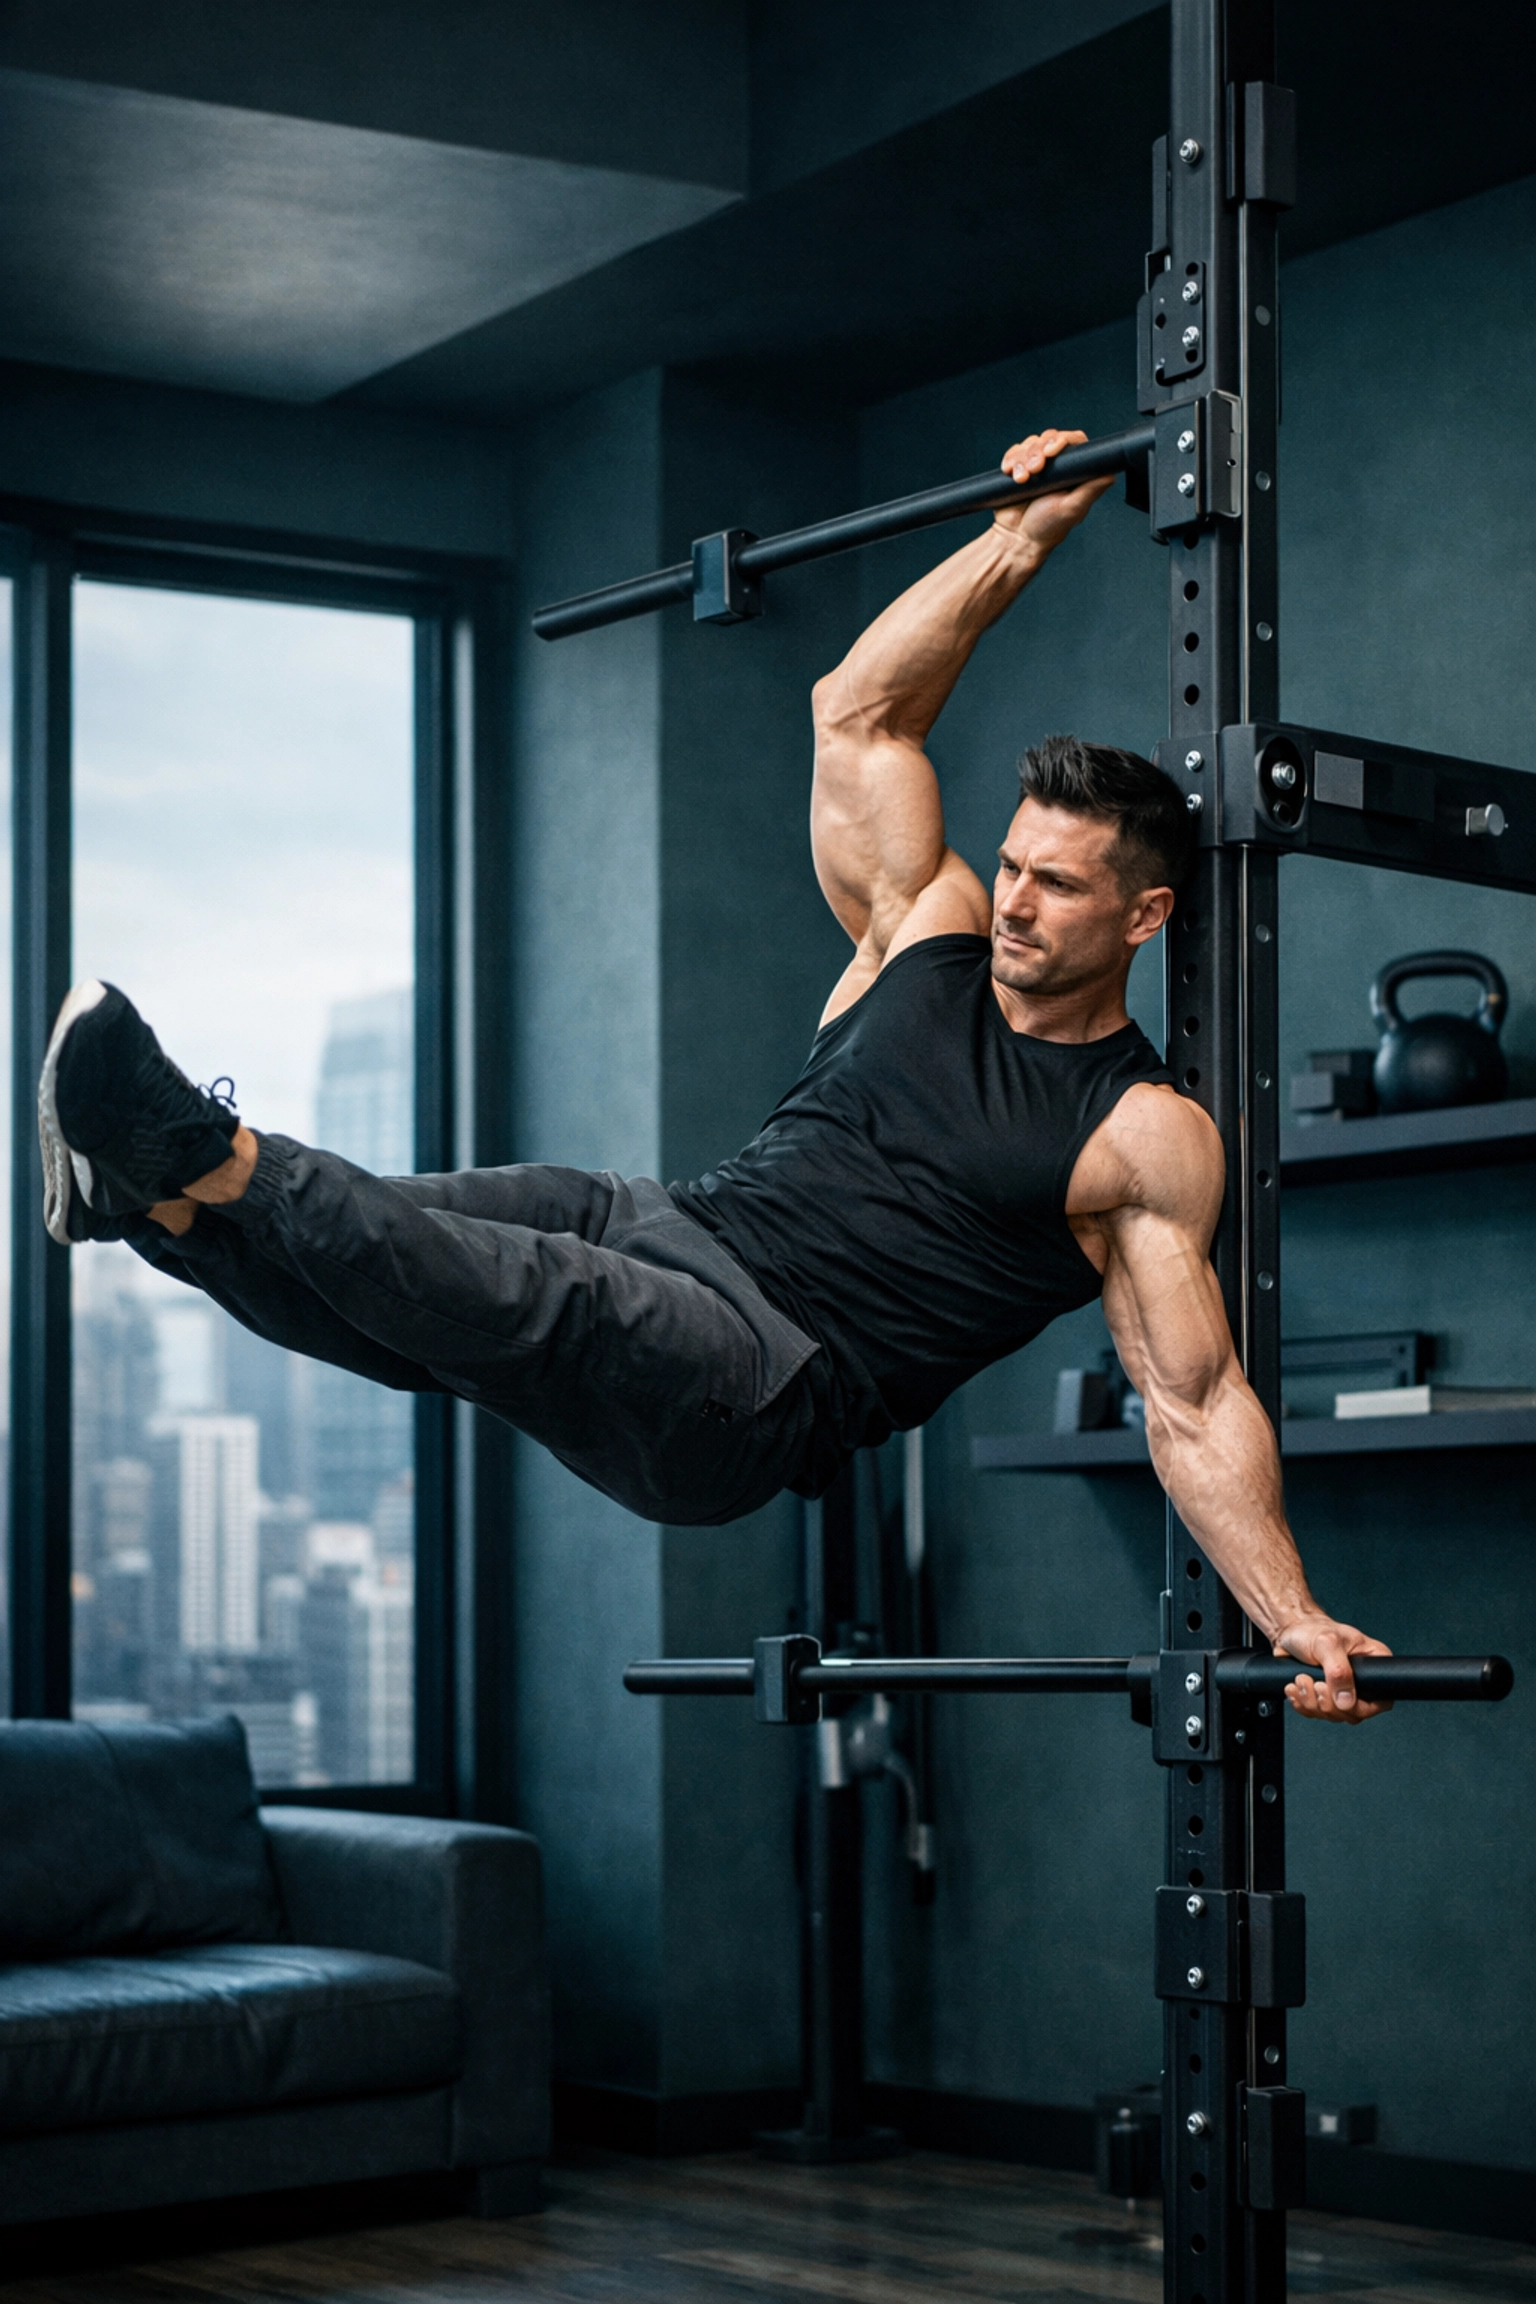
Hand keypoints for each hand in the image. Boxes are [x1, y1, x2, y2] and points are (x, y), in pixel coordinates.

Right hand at [994, 428, 1116, 552]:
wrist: (1017, 539)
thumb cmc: (1047, 529)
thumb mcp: (1072, 509)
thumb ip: (1090, 491)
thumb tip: (1110, 474)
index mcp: (1074, 472)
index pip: (1073, 442)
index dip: (1062, 439)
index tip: (1051, 451)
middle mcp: (1056, 466)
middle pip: (1049, 438)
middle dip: (1038, 450)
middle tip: (1036, 469)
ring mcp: (1036, 466)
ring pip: (1030, 444)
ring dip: (1023, 458)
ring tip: (1022, 479)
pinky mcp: (1018, 468)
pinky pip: (1014, 453)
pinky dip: (1011, 460)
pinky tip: (1010, 473)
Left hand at [1271, 1615, 1394, 1724]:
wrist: (1291, 1631)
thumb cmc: (1313, 1629)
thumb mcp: (1327, 1644)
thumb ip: (1339, 1672)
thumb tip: (1346, 1701)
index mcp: (1374, 1664)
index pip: (1381, 1701)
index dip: (1360, 1707)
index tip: (1338, 1695)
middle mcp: (1361, 1681)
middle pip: (1354, 1714)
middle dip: (1328, 1703)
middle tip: (1315, 1683)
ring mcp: (1342, 1691)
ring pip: (1333, 1715)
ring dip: (1312, 1702)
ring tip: (1302, 1679)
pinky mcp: (1324, 1697)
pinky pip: (1316, 1714)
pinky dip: (1302, 1704)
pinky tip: (1295, 1688)